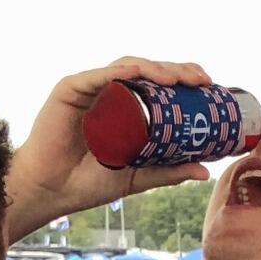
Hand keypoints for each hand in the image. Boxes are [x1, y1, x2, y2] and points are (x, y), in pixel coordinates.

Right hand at [5, 54, 219, 242]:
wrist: (52, 191)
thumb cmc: (88, 182)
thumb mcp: (138, 176)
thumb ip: (168, 171)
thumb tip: (204, 171)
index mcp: (125, 106)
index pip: (158, 84)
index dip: (183, 79)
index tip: (208, 86)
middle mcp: (109, 92)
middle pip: (147, 72)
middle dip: (177, 71)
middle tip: (200, 81)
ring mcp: (89, 89)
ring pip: (126, 68)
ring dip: (153, 68)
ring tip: (175, 79)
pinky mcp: (69, 90)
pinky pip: (95, 76)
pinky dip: (116, 72)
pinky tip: (135, 72)